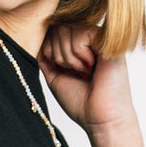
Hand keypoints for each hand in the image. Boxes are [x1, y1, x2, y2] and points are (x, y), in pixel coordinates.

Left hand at [39, 22, 138, 140]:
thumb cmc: (82, 102)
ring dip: (68, 57)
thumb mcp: (55, 75)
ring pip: (66, 29)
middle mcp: (90, 38)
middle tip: (75, 73)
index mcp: (79, 46)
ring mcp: (99, 37)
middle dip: (58, 54)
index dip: (50, 51)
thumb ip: (46, 56)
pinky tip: (92, 67)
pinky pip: (80, 33)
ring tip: (84, 72)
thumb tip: (36, 36)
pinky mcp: (109, 38)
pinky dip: (79, 54)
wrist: (101, 119)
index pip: (52, 31)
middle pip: (57, 27)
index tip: (65, 72)